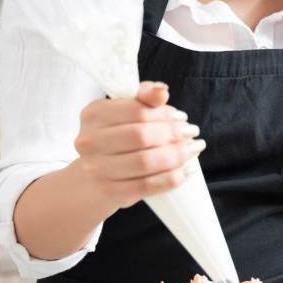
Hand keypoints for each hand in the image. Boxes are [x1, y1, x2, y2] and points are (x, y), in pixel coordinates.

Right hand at [73, 81, 203, 209]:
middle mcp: (89, 141)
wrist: (89, 181)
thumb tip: (161, 91)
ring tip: (193, 149)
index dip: (164, 114)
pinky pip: (147, 185)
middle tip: (192, 132)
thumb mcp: (123, 113)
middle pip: (141, 136)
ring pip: (146, 162)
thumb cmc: (113, 140)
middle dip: (174, 134)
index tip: (181, 117)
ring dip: (177, 156)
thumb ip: (143, 97)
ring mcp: (97, 169)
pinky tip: (187, 170)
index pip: (137, 111)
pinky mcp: (109, 192)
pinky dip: (172, 178)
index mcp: (93, 114)